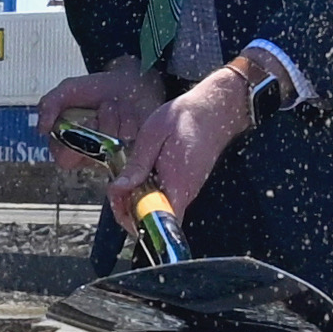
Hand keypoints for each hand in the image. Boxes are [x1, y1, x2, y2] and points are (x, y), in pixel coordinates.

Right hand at [34, 60, 164, 152]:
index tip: (89, 120)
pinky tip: (133, 113)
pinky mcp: (136, 153)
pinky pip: (135, 147)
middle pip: (93, 154)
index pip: (65, 159)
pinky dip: (133, 124)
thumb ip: (49, 104)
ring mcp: (114, 155)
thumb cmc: (96, 88)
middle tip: (109, 106)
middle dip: (104, 126)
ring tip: (120, 105)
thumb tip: (41, 129)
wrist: (130, 80)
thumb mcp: (68, 90)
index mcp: (69, 144)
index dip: (76, 143)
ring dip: (120, 119)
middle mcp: (91, 155)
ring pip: (115, 148)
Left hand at [109, 64, 258, 226]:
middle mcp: (185, 193)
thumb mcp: (153, 135)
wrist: (216, 109)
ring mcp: (188, 189)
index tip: (120, 205)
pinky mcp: (187, 182)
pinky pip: (165, 195)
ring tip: (125, 181)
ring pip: (159, 207)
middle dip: (131, 210)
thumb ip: (137, 165)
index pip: (159, 222)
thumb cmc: (187, 118)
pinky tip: (141, 175)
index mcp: (177, 184)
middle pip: (155, 218)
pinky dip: (149, 190)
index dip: (136, 221)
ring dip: (139, 200)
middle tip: (116, 191)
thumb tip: (120, 189)